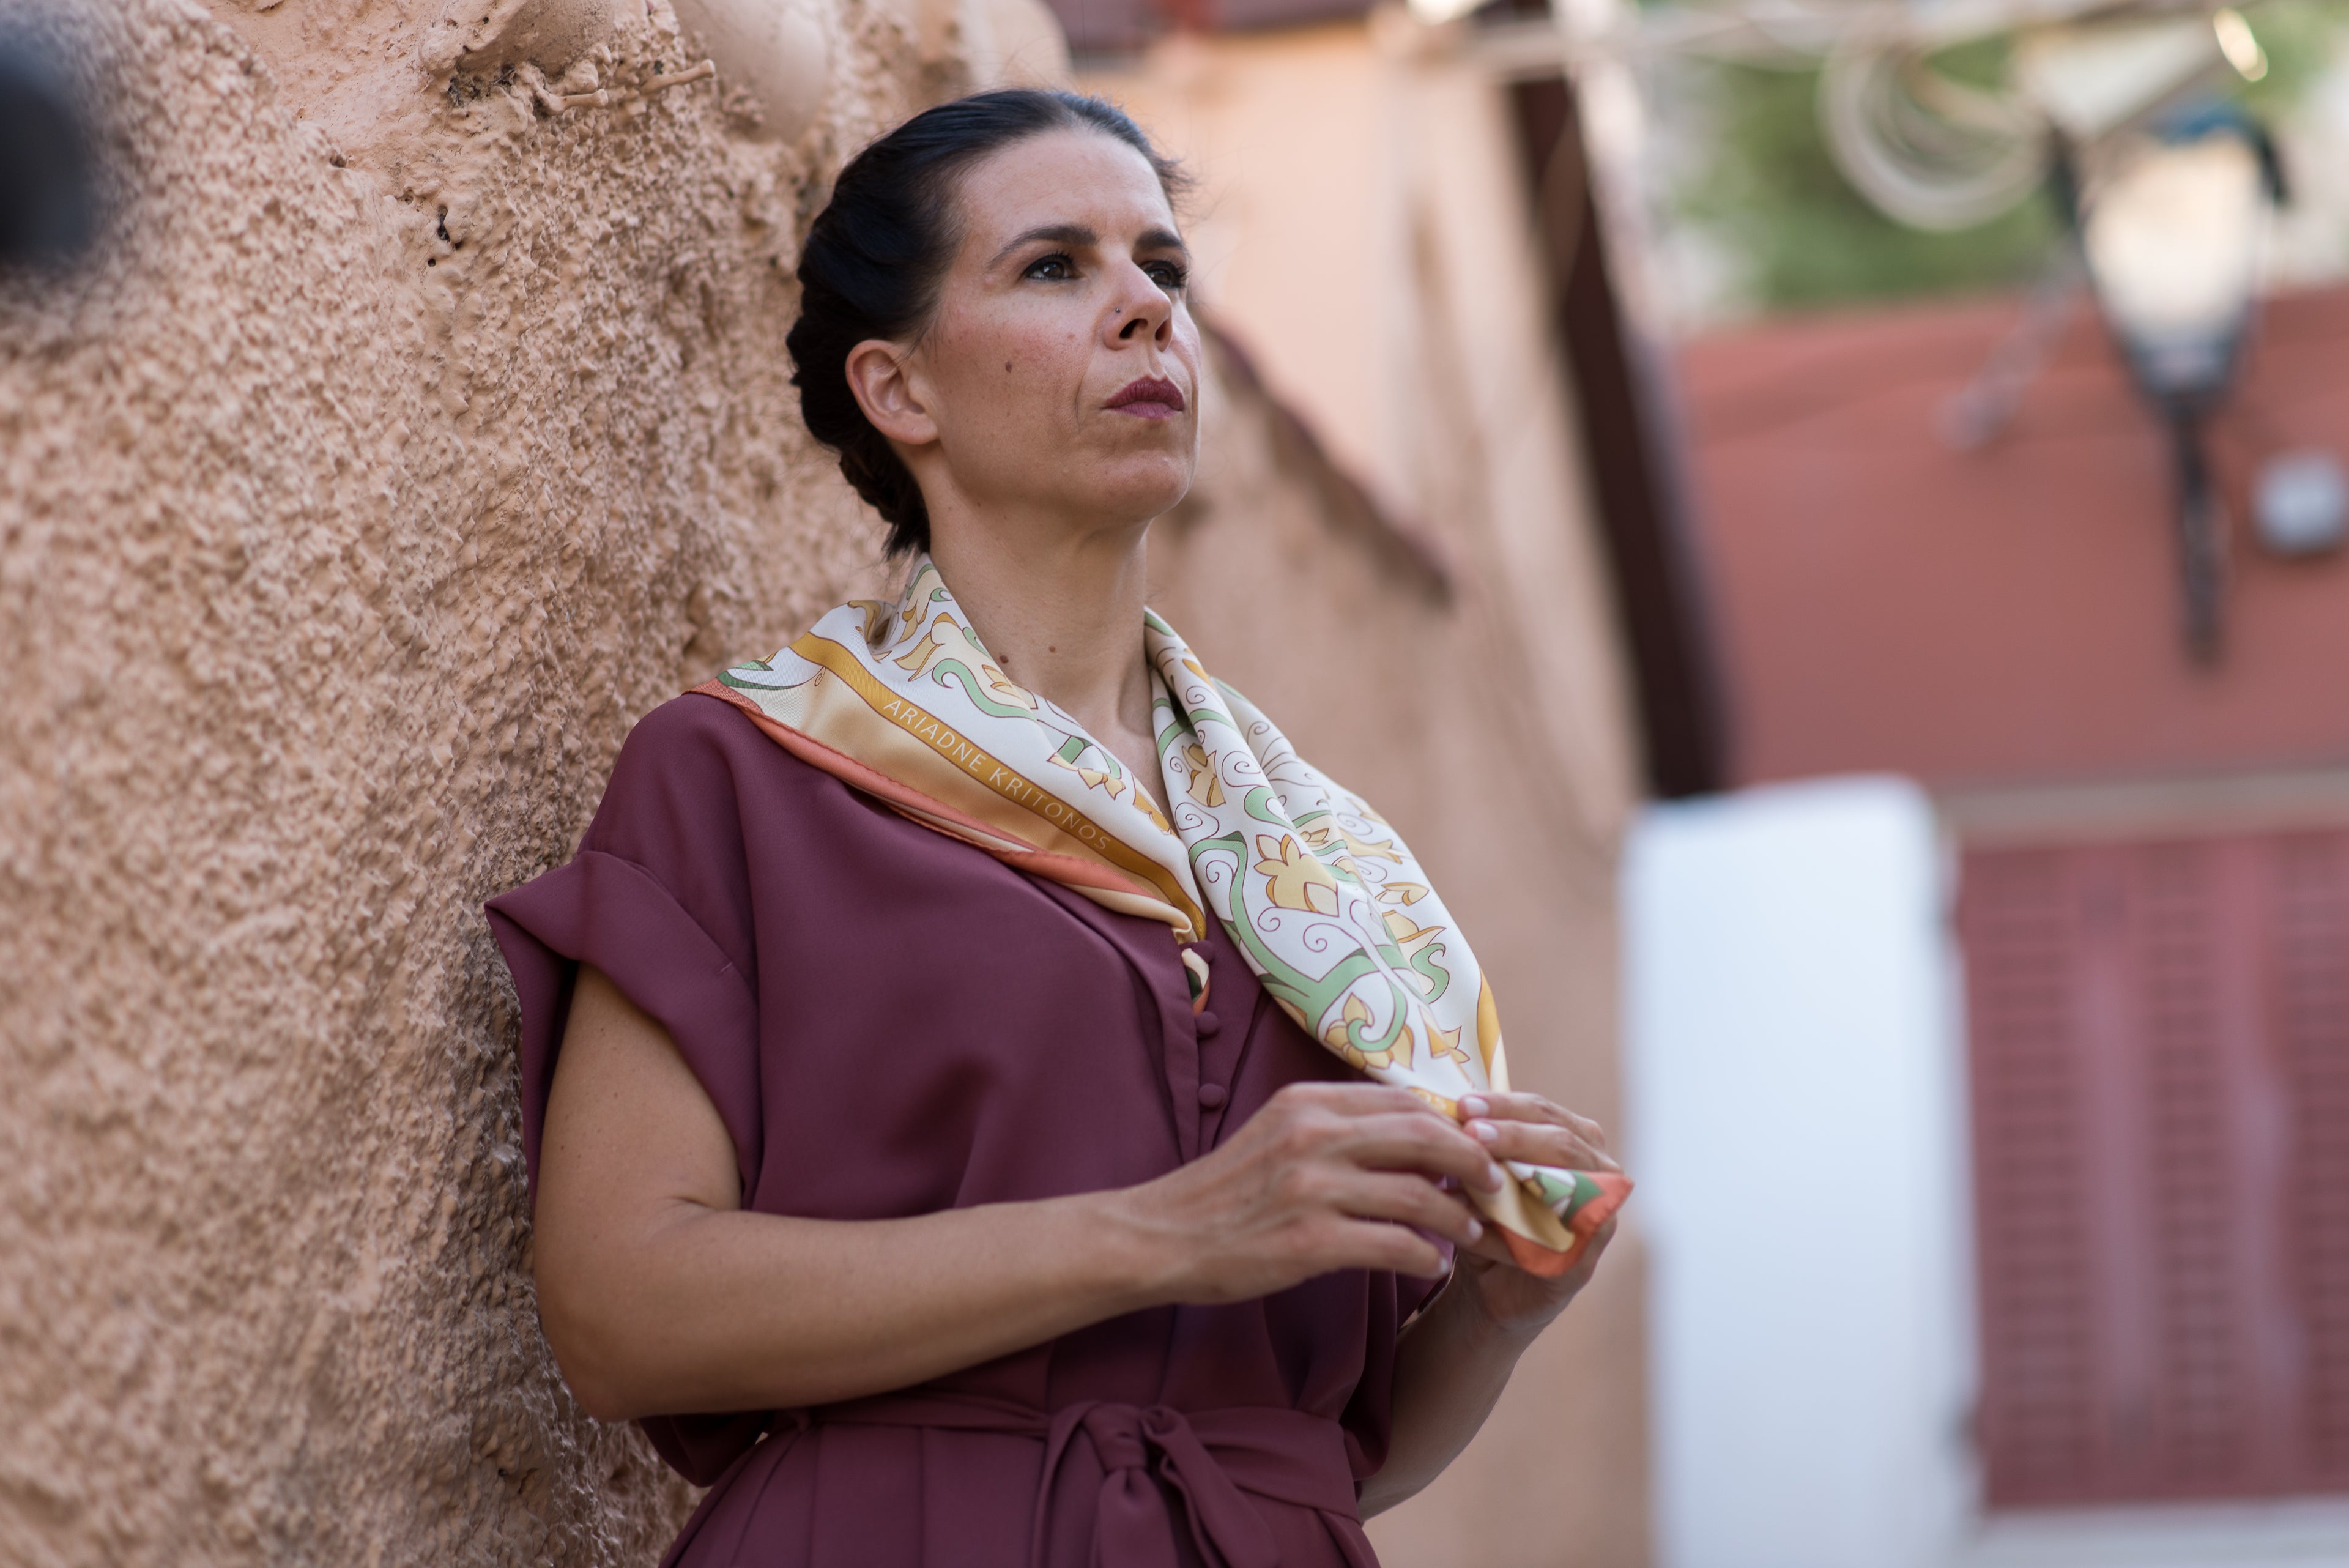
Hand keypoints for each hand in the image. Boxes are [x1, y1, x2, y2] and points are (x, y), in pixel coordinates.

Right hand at [1109, 1082, 1507, 1305]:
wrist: (1161, 1236)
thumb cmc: (1224, 1191)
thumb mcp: (1275, 1133)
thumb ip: (1334, 1127)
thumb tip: (1410, 1136)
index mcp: (1306, 1102)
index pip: (1402, 1101)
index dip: (1450, 1123)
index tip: (1473, 1146)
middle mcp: (1312, 1136)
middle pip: (1423, 1136)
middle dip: (1472, 1160)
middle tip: (1494, 1183)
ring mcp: (1311, 1188)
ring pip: (1417, 1193)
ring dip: (1457, 1215)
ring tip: (1472, 1230)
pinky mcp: (1309, 1242)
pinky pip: (1394, 1245)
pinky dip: (1426, 1255)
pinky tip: (1433, 1264)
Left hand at [1448, 1092, 1620, 1337]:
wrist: (1494, 1282)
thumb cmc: (1493, 1214)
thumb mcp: (1486, 1171)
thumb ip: (1480, 1143)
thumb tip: (1448, 1112)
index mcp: (1579, 1140)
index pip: (1543, 1112)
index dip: (1505, 1105)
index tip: (1464, 1104)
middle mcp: (1602, 1174)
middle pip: (1561, 1143)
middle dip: (1513, 1135)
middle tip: (1470, 1131)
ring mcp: (1599, 1218)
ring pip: (1561, 1189)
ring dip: (1512, 1180)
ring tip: (1469, 1174)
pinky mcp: (1584, 1262)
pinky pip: (1546, 1241)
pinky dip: (1504, 1234)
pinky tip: (1470, 1228)